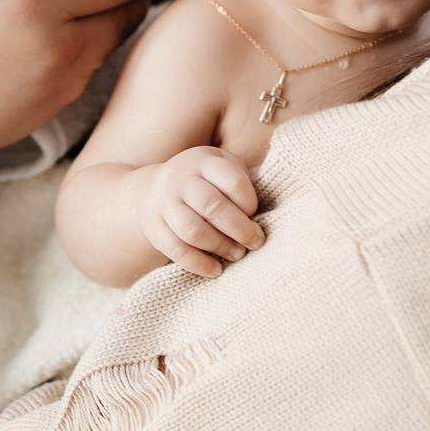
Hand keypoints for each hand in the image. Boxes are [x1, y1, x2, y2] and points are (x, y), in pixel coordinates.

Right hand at [136, 146, 261, 279]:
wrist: (155, 189)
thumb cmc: (203, 183)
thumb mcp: (221, 168)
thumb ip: (243, 181)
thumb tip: (276, 203)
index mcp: (204, 160)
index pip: (233, 180)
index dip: (249, 203)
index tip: (256, 216)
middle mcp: (181, 177)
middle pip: (212, 206)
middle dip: (240, 229)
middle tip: (254, 243)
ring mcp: (163, 201)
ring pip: (192, 230)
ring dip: (220, 247)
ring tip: (236, 255)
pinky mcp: (153, 226)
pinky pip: (175, 249)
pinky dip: (198, 264)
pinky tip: (215, 270)